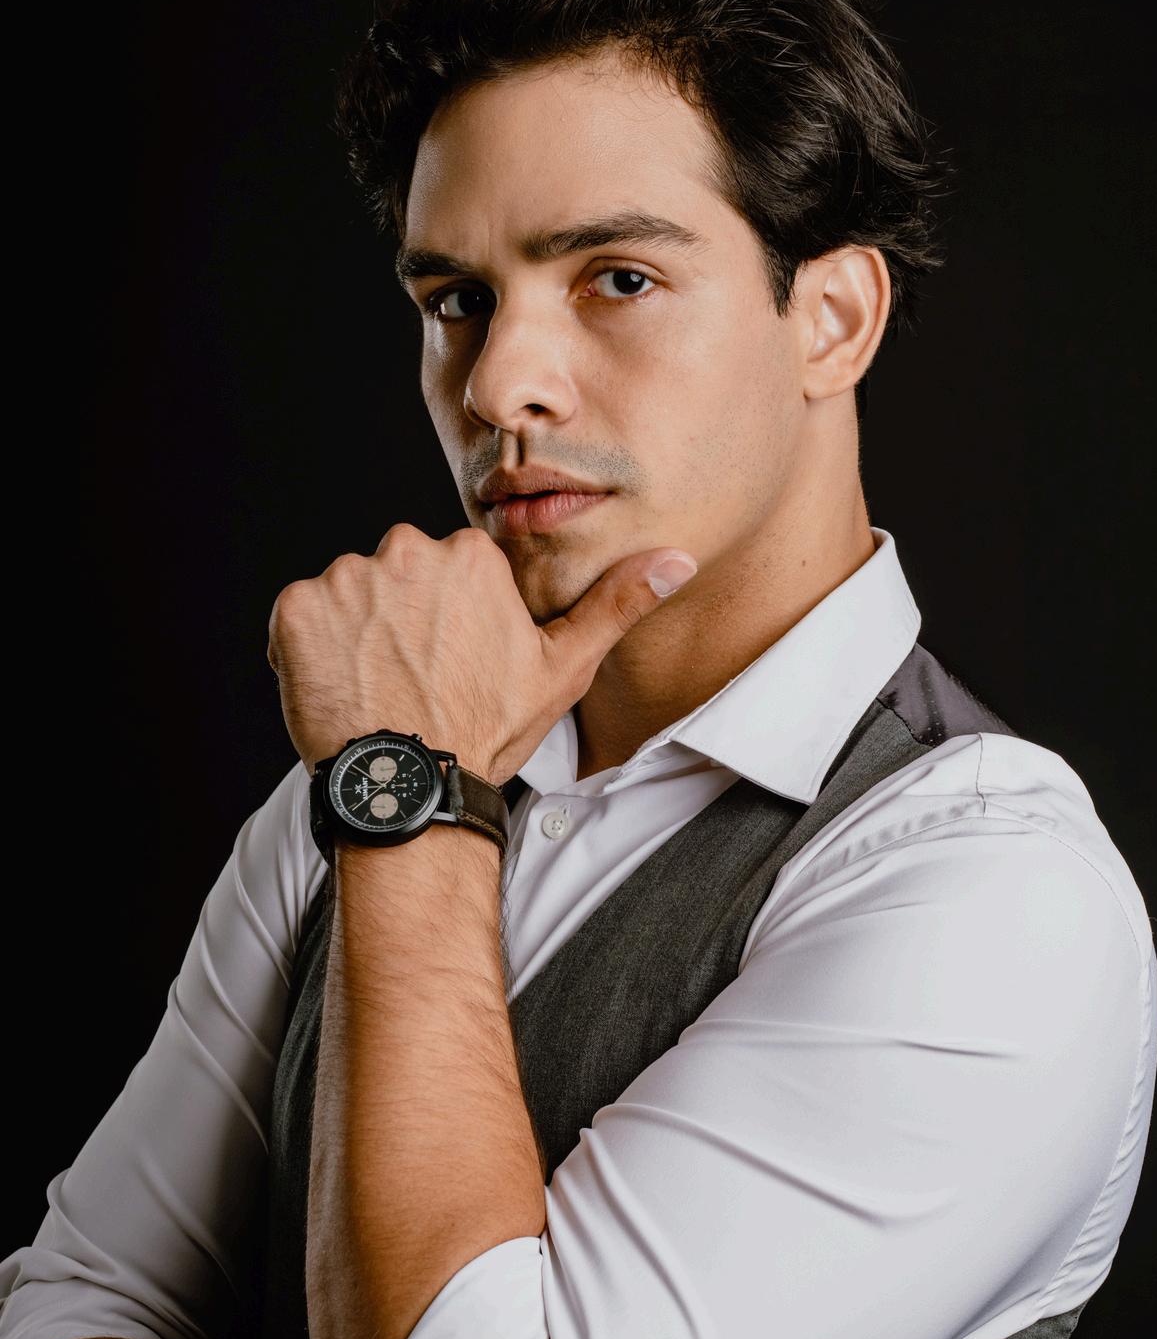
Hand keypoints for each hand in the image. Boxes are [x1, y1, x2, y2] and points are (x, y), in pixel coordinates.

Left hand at [266, 522, 698, 783]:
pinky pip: (298, 619)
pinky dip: (309, 651)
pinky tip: (341, 691)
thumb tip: (677, 559)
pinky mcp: (296, 610)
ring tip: (378, 691)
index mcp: (469, 556)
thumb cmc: (485, 733)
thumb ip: (616, 604)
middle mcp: (405, 551)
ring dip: (354, 635)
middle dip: (399, 619)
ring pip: (348, 596)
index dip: (449, 620)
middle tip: (414, 680)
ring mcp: (346, 579)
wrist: (411, 787)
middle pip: (396, 576)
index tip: (452, 662)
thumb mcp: (562, 669)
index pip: (448, 570)